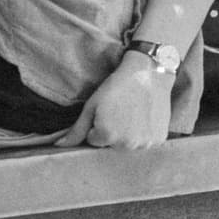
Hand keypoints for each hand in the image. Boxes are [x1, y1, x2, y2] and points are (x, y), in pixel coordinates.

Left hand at [54, 53, 174, 149]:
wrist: (148, 73)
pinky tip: (144, 115)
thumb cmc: (116, 86)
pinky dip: (144, 132)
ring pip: (129, 145)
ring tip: (133, 112)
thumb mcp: (92, 105)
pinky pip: (145, 141)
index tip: (106, 110)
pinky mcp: (159, 139)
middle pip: (112, 145)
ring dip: (128, 134)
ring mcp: (145, 143)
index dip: (97, 124)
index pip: (94, 140)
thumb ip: (76, 129)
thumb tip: (59, 145)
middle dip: (112, 132)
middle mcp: (126, 145)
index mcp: (106, 136)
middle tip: (119, 110)